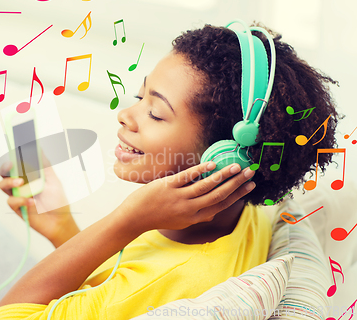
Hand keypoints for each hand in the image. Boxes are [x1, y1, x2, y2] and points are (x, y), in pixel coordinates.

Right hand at [0, 155, 79, 247]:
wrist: (60, 220)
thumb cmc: (56, 199)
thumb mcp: (52, 179)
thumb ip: (44, 164)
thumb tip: (38, 147)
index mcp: (26, 174)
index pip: (14, 162)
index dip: (10, 154)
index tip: (12, 147)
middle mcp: (19, 183)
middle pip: (3, 172)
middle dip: (4, 165)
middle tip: (11, 163)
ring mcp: (16, 195)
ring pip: (3, 185)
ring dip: (9, 182)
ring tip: (20, 182)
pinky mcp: (17, 208)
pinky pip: (12, 201)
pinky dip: (21, 200)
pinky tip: (33, 202)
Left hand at [118, 161, 255, 232]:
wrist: (134, 218)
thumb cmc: (157, 217)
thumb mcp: (180, 221)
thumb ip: (195, 215)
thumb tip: (211, 211)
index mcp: (194, 217)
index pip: (221, 205)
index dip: (237, 196)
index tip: (250, 186)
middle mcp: (189, 209)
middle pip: (219, 195)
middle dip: (236, 183)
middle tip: (250, 172)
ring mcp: (179, 197)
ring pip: (206, 186)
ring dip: (224, 175)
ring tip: (237, 166)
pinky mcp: (168, 186)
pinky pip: (187, 177)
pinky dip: (201, 170)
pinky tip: (212, 164)